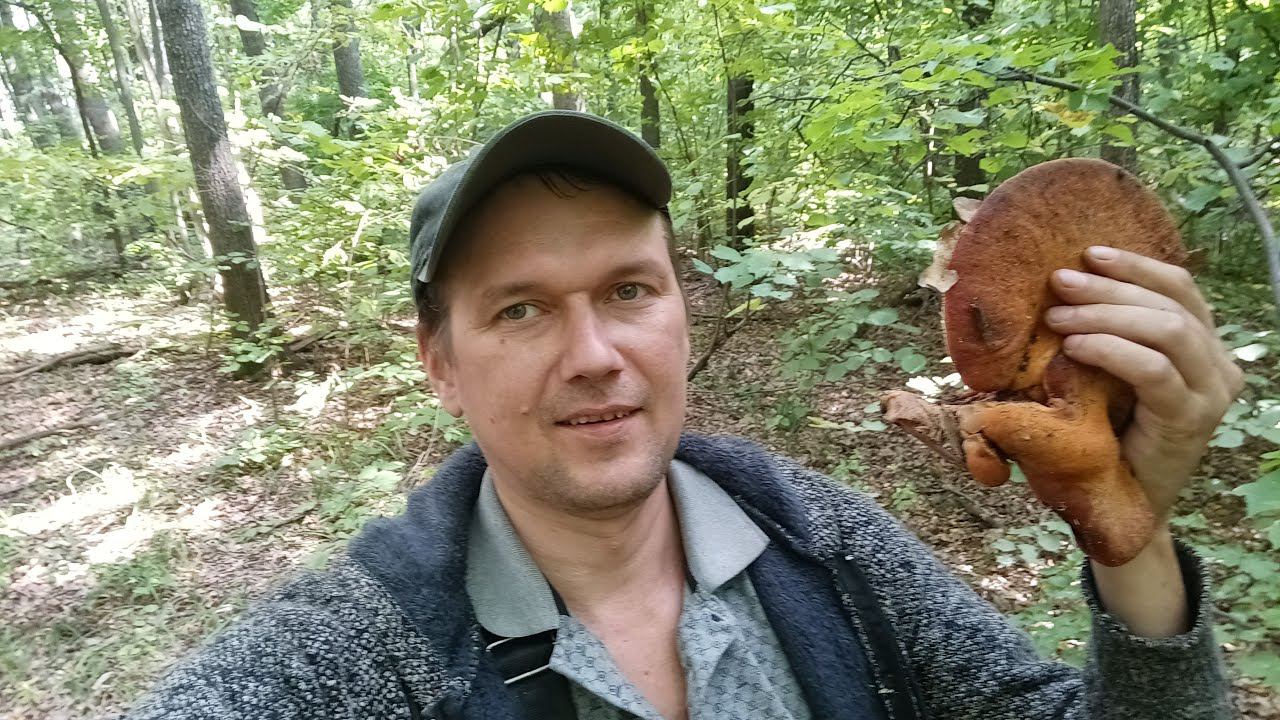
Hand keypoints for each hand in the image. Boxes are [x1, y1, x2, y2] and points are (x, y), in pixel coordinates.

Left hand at [1043, 245, 1243, 524]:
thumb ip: (1110, 336)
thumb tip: (1064, 288)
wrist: (1122, 503)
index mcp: (1202, 345)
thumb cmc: (1108, 434)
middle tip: (1060, 283)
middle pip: (1170, 304)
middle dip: (1111, 288)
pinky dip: (1112, 350)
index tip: (1089, 253)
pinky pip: (1155, 371)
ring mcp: (1211, 393)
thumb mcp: (1109, 375)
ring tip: (1058, 317)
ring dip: (1106, 315)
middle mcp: (1218, 364)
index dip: (1136, 266)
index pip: (1179, 288)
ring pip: (1167, 330)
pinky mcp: (1192, 420)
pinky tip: (1075, 347)